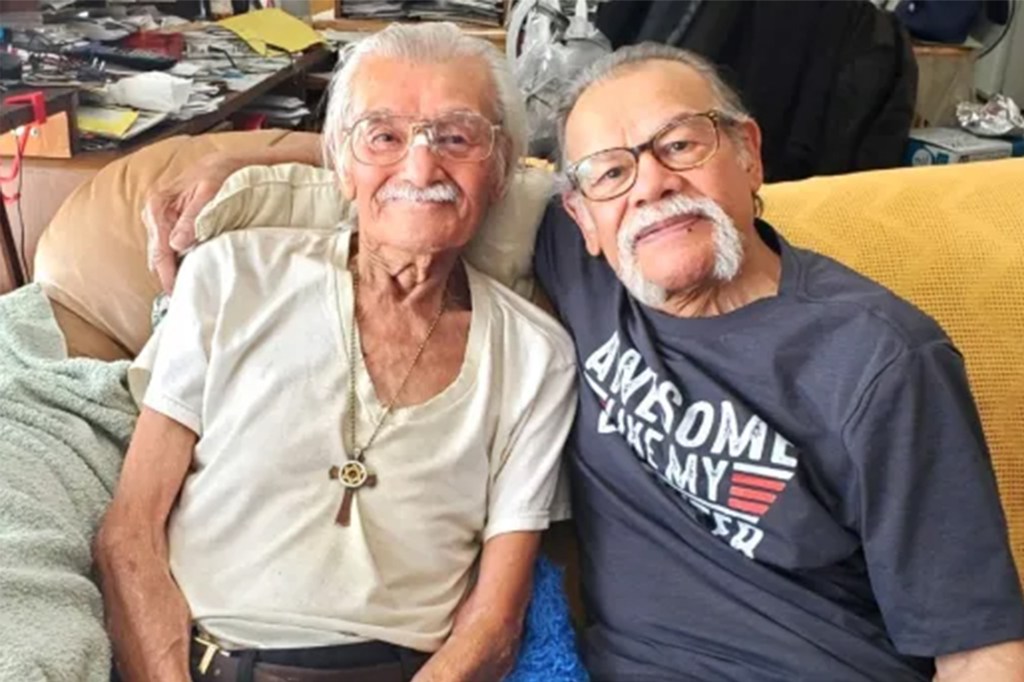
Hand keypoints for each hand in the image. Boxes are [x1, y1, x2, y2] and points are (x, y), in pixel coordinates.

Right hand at [142, 153, 245, 293]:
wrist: (226, 162)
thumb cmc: (220, 174)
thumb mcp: (211, 192)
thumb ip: (194, 217)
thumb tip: (177, 244)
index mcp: (158, 206)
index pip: (159, 252)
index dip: (169, 276)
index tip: (178, 295)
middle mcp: (153, 213)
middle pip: (157, 257)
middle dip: (169, 277)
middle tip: (185, 299)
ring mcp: (159, 218)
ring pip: (161, 254)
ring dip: (173, 270)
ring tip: (189, 289)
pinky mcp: (168, 221)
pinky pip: (168, 247)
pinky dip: (177, 260)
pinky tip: (189, 271)